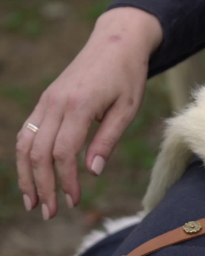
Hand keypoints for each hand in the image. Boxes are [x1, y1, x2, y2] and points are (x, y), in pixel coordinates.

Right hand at [15, 7, 162, 218]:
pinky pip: (26, 131)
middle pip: (38, 152)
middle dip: (42, 186)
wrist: (116, 42)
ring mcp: (46, 101)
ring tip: (33, 202)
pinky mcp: (45, 101)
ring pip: (24, 143)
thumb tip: (92, 172)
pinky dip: (24, 156)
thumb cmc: (128, 75)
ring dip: (26, 175)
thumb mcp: (128, 107)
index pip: (63, 152)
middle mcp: (55, 103)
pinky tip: (30, 176)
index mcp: (79, 105)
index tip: (73, 201)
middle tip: (50, 213)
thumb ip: (109, 139)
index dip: (65, 180)